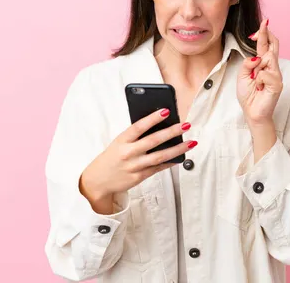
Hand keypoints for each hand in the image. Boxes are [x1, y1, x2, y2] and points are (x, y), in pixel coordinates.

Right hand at [79, 109, 195, 210]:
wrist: (98, 180)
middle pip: (153, 141)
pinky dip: (170, 162)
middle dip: (172, 132)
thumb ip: (135, 136)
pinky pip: (158, 168)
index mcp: (121, 140)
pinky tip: (181, 156)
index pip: (138, 127)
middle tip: (186, 125)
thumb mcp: (119, 142)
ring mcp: (134, 166)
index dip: (152, 118)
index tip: (166, 110)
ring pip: (160, 156)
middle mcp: (128, 153)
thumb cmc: (112, 156)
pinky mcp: (139, 177)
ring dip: (178, 149)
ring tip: (191, 142)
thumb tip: (159, 126)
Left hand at [237, 18, 282, 125]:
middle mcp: (272, 68)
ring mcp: (276, 75)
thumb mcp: (242, 75)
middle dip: (267, 35)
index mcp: (262, 64)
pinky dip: (258, 80)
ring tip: (255, 81)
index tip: (264, 22)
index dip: (264, 34)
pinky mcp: (277, 84)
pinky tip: (259, 88)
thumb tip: (257, 57)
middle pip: (273, 46)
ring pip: (267, 60)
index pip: (266, 46)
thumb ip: (248, 64)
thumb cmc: (248, 95)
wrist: (252, 112)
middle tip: (263, 24)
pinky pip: (265, 74)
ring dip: (257, 69)